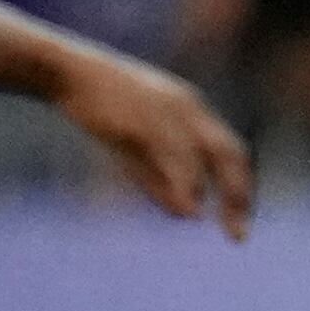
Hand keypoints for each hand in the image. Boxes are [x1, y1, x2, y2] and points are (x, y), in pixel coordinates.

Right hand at [54, 48, 254, 239]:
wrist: (69, 74)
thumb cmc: (102, 112)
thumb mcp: (136, 151)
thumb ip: (162, 182)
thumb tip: (190, 215)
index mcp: (192, 111)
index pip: (231, 151)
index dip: (240, 186)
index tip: (240, 219)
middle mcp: (189, 108)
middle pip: (231, 153)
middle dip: (240, 194)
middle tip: (239, 235)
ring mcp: (171, 111)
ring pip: (210, 152)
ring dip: (222, 192)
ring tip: (227, 227)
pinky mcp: (147, 118)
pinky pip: (176, 154)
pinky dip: (188, 183)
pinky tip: (191, 208)